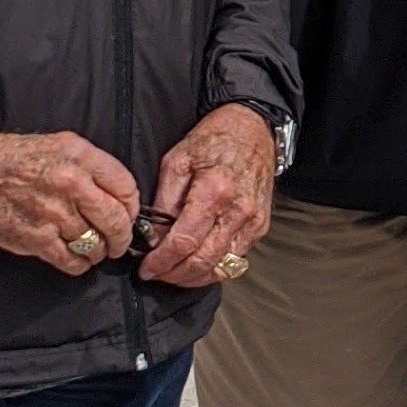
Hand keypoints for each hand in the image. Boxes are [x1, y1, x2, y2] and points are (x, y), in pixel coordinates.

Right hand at [0, 132, 139, 274]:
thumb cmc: (15, 157)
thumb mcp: (61, 144)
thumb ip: (92, 166)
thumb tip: (118, 194)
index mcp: (81, 157)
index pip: (126, 187)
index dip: (132, 206)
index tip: (128, 214)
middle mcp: (72, 184)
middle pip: (117, 220)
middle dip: (123, 237)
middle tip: (119, 242)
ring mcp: (55, 214)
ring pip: (97, 244)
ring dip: (99, 251)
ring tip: (94, 249)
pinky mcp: (37, 239)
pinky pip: (72, 261)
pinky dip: (79, 265)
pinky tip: (76, 259)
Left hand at [139, 105, 275, 287]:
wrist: (253, 129)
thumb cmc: (213, 140)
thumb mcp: (176, 161)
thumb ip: (164, 202)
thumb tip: (153, 237)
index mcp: (214, 191)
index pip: (184, 242)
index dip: (161, 262)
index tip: (146, 268)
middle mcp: (238, 211)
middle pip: (203, 262)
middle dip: (175, 275)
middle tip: (157, 274)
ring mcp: (253, 222)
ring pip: (222, 268)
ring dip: (194, 277)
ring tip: (174, 272)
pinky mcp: (260, 227)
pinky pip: (236, 259)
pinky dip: (215, 267)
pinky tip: (198, 262)